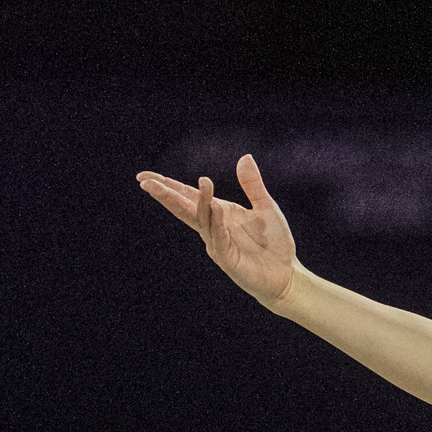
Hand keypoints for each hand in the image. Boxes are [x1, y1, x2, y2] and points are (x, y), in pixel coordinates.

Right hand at [135, 154, 300, 308]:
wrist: (286, 274)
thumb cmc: (275, 242)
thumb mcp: (266, 207)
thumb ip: (252, 184)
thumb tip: (245, 157)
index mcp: (218, 212)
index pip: (188, 196)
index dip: (168, 186)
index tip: (145, 177)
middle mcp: (213, 227)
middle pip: (184, 208)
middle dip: (166, 195)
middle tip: (146, 181)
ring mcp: (218, 244)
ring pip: (203, 220)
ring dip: (201, 201)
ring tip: (204, 182)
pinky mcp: (227, 259)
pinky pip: (219, 238)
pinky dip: (217, 223)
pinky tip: (217, 208)